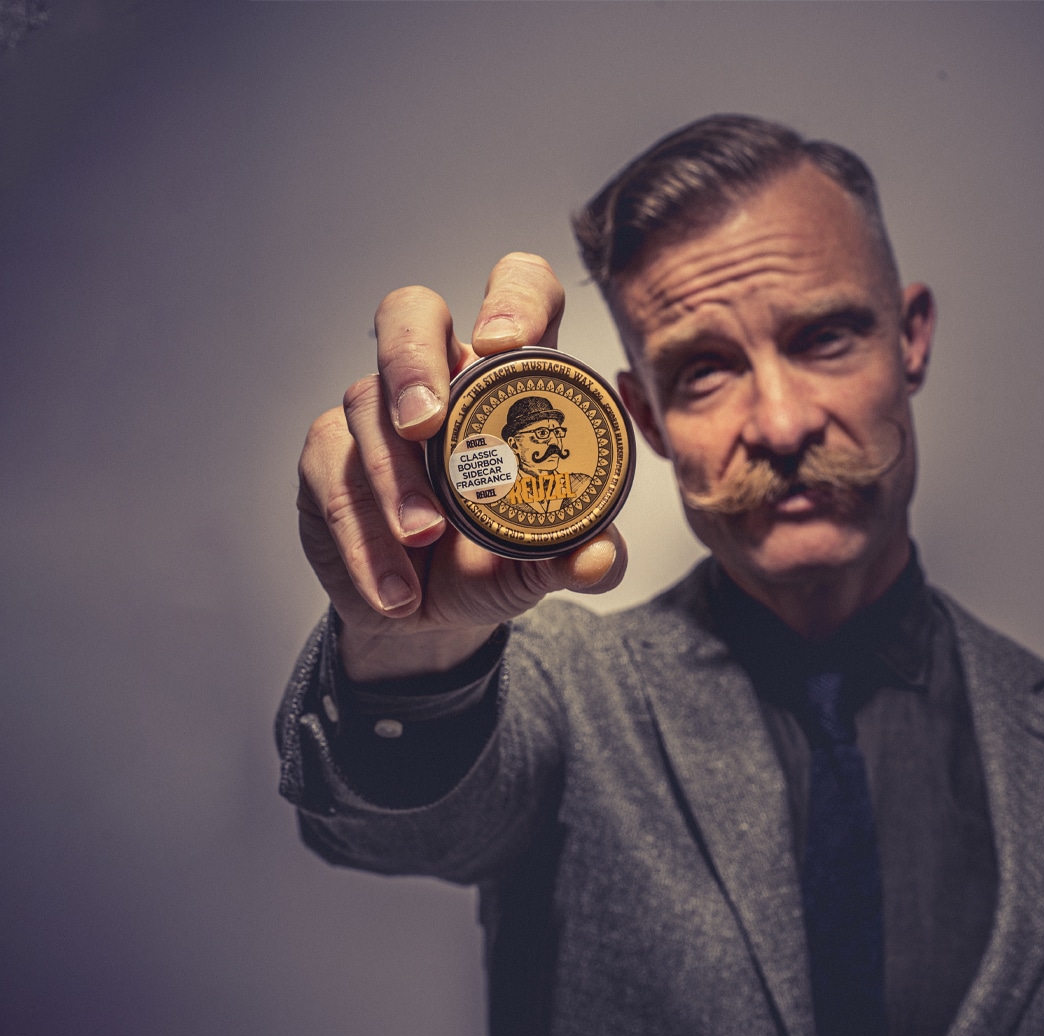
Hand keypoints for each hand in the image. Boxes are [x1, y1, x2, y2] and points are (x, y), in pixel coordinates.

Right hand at [297, 253, 627, 680]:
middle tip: (425, 424)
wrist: (426, 617)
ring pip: (366, 405)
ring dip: (393, 480)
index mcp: (507, 380)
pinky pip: (332, 477)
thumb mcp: (542, 566)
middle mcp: (438, 378)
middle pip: (410, 312)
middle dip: (413, 359)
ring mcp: (374, 412)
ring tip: (422, 540)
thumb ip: (577, 559)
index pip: (517, 292)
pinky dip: (365, 538)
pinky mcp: (327, 457)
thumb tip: (599, 558)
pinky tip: (397, 589)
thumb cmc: (492, 564)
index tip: (503, 341)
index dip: (513, 298)